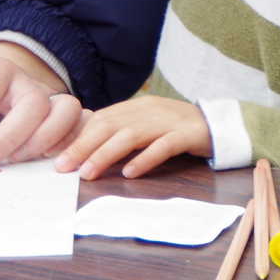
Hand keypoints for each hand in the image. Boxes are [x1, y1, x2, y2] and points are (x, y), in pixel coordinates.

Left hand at [53, 95, 212, 179]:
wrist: (220, 123)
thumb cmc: (178, 129)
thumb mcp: (148, 125)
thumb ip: (122, 131)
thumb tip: (86, 148)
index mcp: (137, 106)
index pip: (101, 119)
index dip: (78, 136)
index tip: (59, 156)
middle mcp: (149, 110)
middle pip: (110, 126)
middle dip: (83, 146)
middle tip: (64, 167)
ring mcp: (168, 122)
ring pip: (131, 136)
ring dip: (106, 154)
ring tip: (89, 172)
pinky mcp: (186, 135)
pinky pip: (163, 146)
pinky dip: (145, 159)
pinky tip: (130, 172)